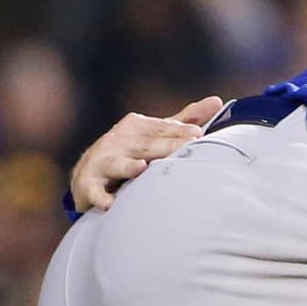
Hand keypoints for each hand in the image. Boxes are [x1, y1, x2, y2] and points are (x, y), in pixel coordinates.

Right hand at [69, 96, 224, 211]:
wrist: (88, 175)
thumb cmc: (130, 153)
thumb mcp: (155, 135)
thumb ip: (183, 121)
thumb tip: (218, 102)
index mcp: (137, 127)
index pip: (162, 129)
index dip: (179, 132)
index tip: (198, 135)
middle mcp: (120, 141)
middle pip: (146, 146)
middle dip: (164, 147)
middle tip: (185, 147)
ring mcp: (103, 162)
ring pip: (118, 164)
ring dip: (128, 167)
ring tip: (141, 168)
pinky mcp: (90, 184)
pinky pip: (95, 191)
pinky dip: (101, 197)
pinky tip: (109, 204)